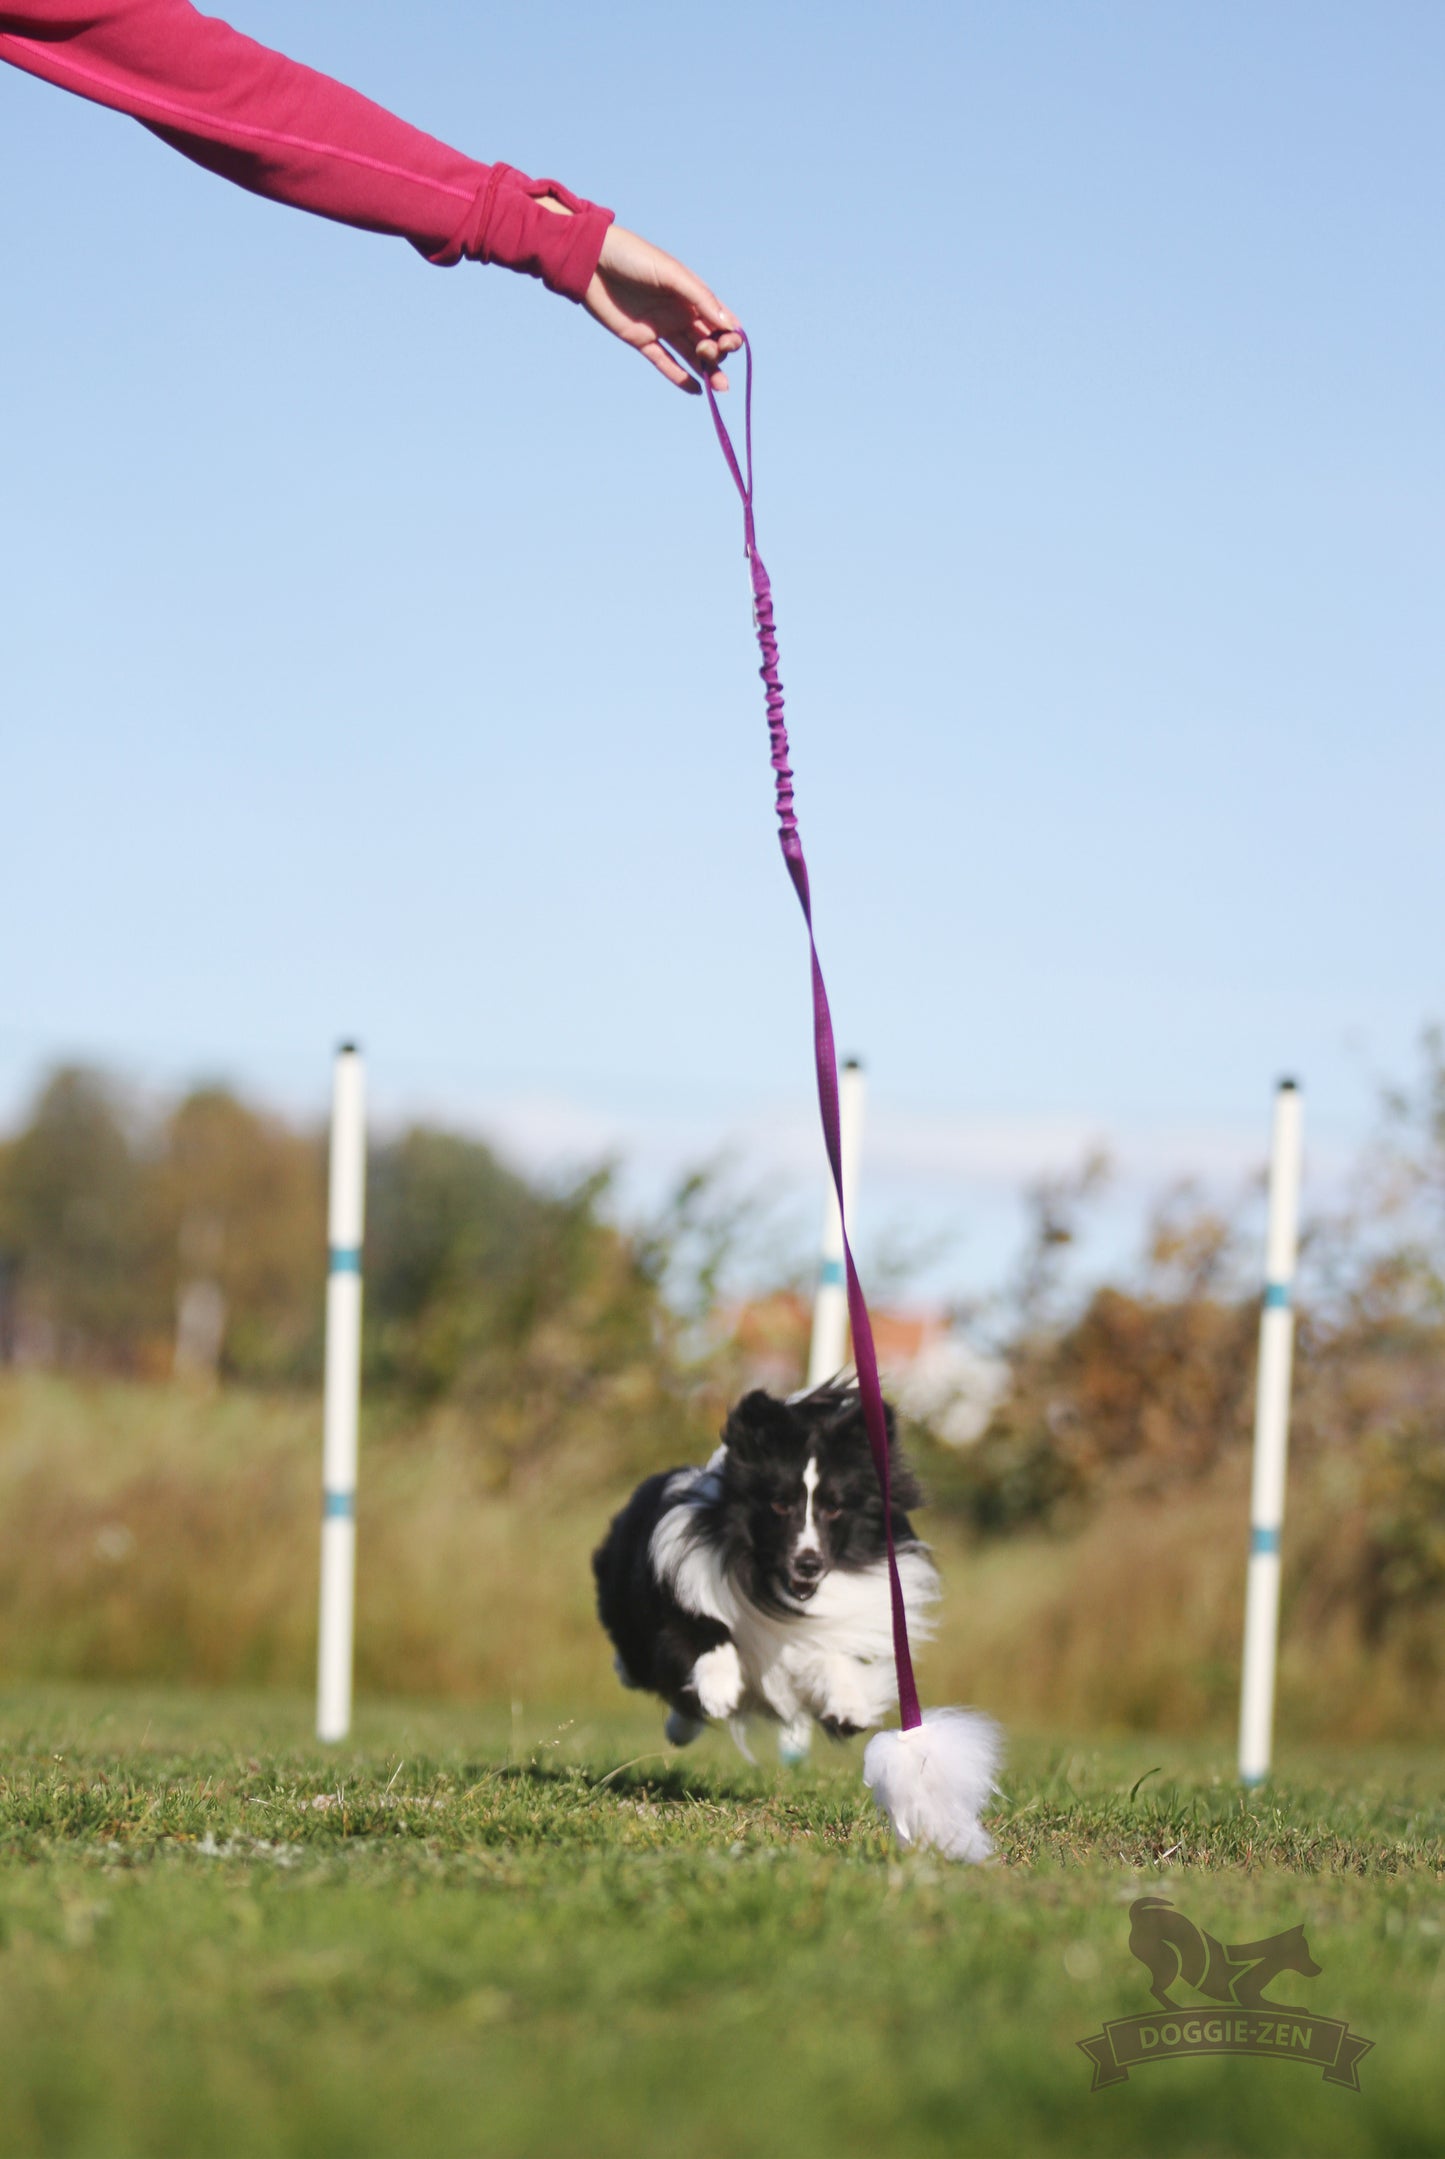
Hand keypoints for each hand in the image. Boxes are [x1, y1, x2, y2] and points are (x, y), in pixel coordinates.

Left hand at [539, 202, 740, 392]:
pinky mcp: (641, 340)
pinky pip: (664, 362)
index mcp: (691, 293)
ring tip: (720, 388)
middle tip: (709, 352)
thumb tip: (730, 326)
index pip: (720, 320)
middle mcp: (680, 312)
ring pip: (690, 354)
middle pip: (708, 339)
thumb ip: (700, 298)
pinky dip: (680, 377)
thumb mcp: (671, 273)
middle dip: (717, 351)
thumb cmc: (633, 256)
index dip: (731, 334)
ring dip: (708, 370)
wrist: (592, 260)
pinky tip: (697, 390)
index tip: (731, 343)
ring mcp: (661, 327)